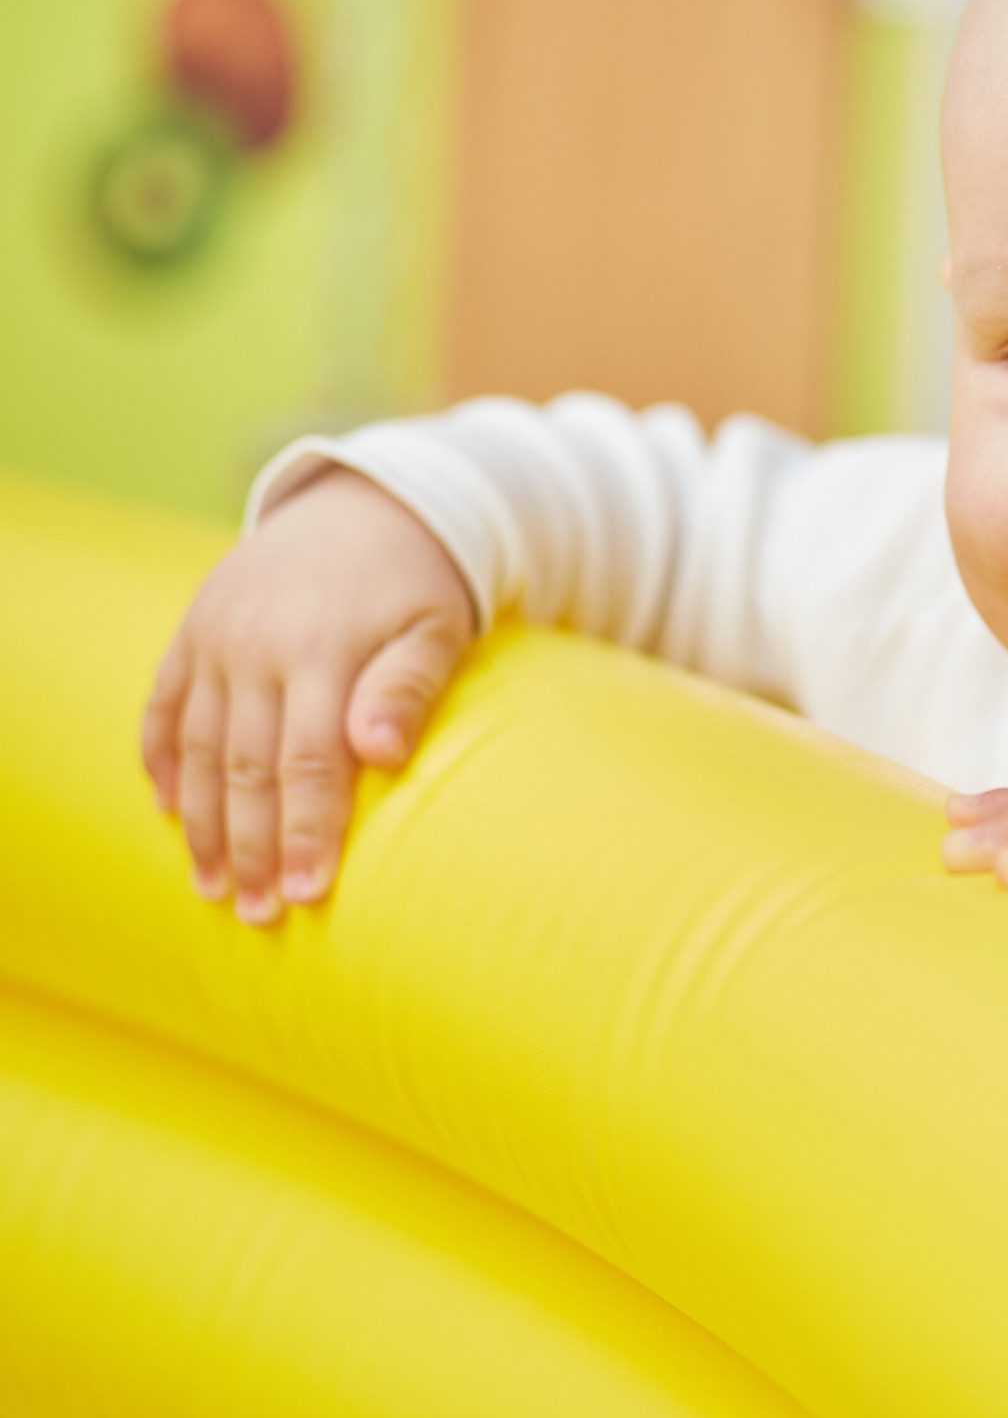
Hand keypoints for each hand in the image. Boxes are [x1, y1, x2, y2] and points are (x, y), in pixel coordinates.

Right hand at [139, 468, 474, 925]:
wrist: (369, 502)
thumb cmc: (420, 582)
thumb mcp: (438, 628)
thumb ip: (408, 689)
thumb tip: (378, 754)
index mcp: (321, 650)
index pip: (306, 763)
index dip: (306, 832)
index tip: (310, 894)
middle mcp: (254, 645)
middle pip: (243, 767)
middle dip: (251, 848)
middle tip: (261, 915)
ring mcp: (214, 636)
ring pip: (196, 746)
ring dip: (200, 822)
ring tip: (213, 887)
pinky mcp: (193, 628)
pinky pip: (164, 703)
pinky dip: (160, 759)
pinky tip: (167, 811)